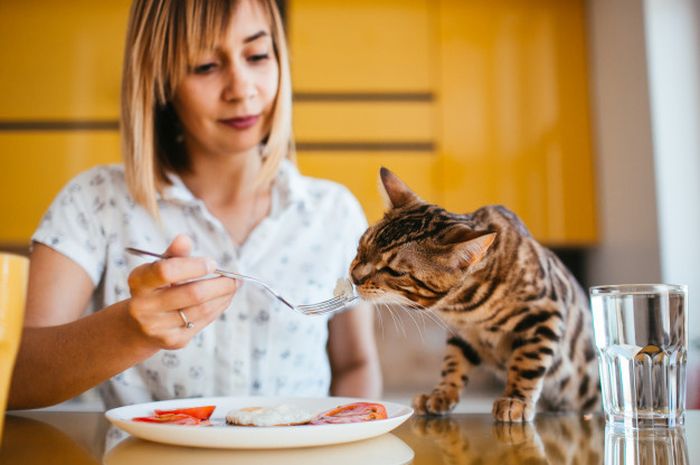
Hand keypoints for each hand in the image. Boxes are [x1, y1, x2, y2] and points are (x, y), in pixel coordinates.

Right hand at [126, 234, 237, 348]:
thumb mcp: (159, 267)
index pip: (166, 271)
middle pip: (193, 294)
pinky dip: (218, 308)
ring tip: (233, 286)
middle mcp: (144, 306)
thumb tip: (184, 239)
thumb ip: (173, 254)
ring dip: (224, 296)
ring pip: (202, 309)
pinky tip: (224, 299)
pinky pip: (203, 321)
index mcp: (139, 281)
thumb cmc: (155, 288)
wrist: (138, 326)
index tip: (212, 263)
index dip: (193, 266)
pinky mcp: (173, 340)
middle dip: (220, 284)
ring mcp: (158, 326)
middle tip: (234, 277)